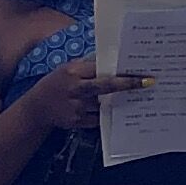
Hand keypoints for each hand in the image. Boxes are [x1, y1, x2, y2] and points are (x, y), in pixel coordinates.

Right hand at [11, 60, 140, 136]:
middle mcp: (76, 89)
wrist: (38, 108)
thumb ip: (88, 67)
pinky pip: (98, 118)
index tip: (139, 71)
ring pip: (105, 104)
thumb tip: (113, 62)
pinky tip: (114, 112)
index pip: (101, 69)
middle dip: (127, 85)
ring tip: (134, 99)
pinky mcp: (78, 122)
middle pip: (105, 87)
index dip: (119, 71)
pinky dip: (106, 114)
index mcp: (74, 72)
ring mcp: (77, 107)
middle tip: (147, 83)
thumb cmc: (57, 83)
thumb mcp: (69, 69)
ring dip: (118, 101)